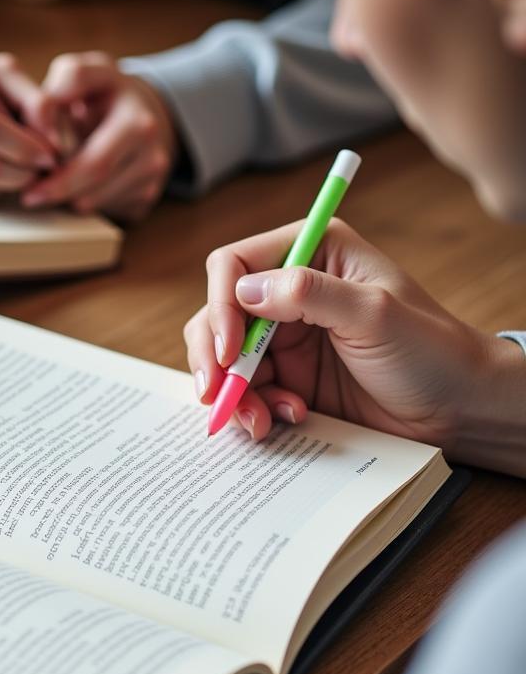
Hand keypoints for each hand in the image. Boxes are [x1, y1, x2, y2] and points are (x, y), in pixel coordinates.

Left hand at [21, 51, 177, 221]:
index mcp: (137, 123)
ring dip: (67, 200)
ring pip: (98, 204)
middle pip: (96, 190)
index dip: (60, 178)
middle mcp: (152, 155)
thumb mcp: (92, 72)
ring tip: (46, 187)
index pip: (95, 163)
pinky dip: (83, 203)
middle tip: (29, 197)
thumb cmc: (107, 94)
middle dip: (58, 194)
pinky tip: (72, 188)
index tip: (29, 185)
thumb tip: (45, 120)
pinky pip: (106, 213)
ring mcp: (152, 182)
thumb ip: (69, 81)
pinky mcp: (146, 202)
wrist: (147, 114)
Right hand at [183, 219, 525, 474]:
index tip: (231, 351)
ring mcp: (285, 337)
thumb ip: (308, 294)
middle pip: (217, 312)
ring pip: (224, 357)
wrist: (459, 410)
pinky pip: (246, 390)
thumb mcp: (373, 313)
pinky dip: (253, 409)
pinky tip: (284, 420)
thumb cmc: (431, 351)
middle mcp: (290, 291)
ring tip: (259, 420)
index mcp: (312, 253)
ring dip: (232, 391)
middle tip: (215, 394)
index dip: (222, 305)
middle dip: (213, 355)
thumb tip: (243, 289)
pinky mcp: (288, 377)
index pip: (235, 264)